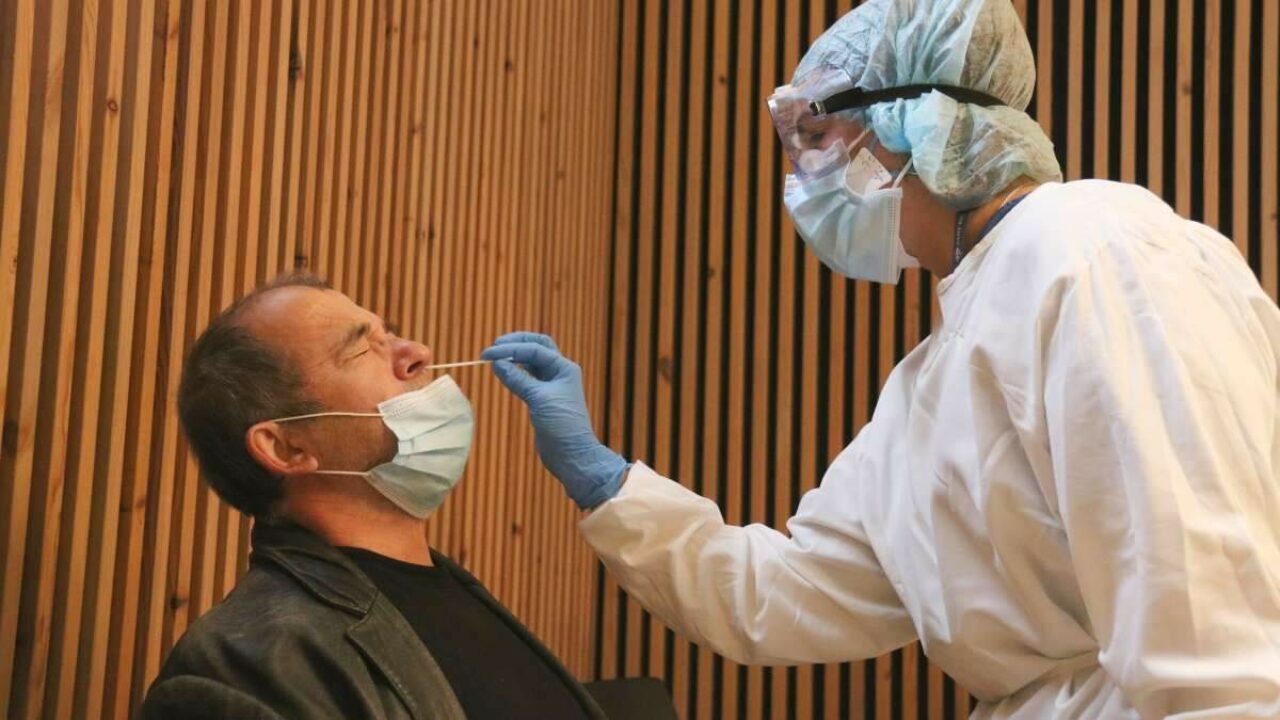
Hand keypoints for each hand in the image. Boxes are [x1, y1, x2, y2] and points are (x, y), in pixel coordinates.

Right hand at [481, 332, 627, 508]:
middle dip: (516, 343)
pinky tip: (502, 372)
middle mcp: (559, 372)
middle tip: (494, 346)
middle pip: (537, 347)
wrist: (571, 454)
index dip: (510, 349)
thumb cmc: (561, 425)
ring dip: (514, 356)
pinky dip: (514, 372)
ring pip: (531, 362)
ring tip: (494, 357)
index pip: (535, 349)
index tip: (488, 354)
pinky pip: (527, 377)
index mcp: (564, 368)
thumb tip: (496, 363)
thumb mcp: (539, 399)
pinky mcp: (542, 398)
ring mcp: (551, 385)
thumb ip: (518, 379)